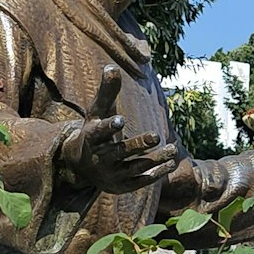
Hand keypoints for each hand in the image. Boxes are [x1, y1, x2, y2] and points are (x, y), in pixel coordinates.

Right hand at [59, 65, 177, 193]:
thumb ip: (106, 92)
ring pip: (135, 167)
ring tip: (172, 148)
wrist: (81, 166)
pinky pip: (140, 180)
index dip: (109, 127)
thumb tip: (112, 67)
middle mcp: (99, 158)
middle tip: (156, 136)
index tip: (121, 120)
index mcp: (90, 138)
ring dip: (155, 159)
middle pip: (120, 152)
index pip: (98, 133)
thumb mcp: (97, 113)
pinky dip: (156, 173)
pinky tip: (171, 163)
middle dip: (138, 144)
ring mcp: (111, 174)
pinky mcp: (122, 186)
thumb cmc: (93, 132)